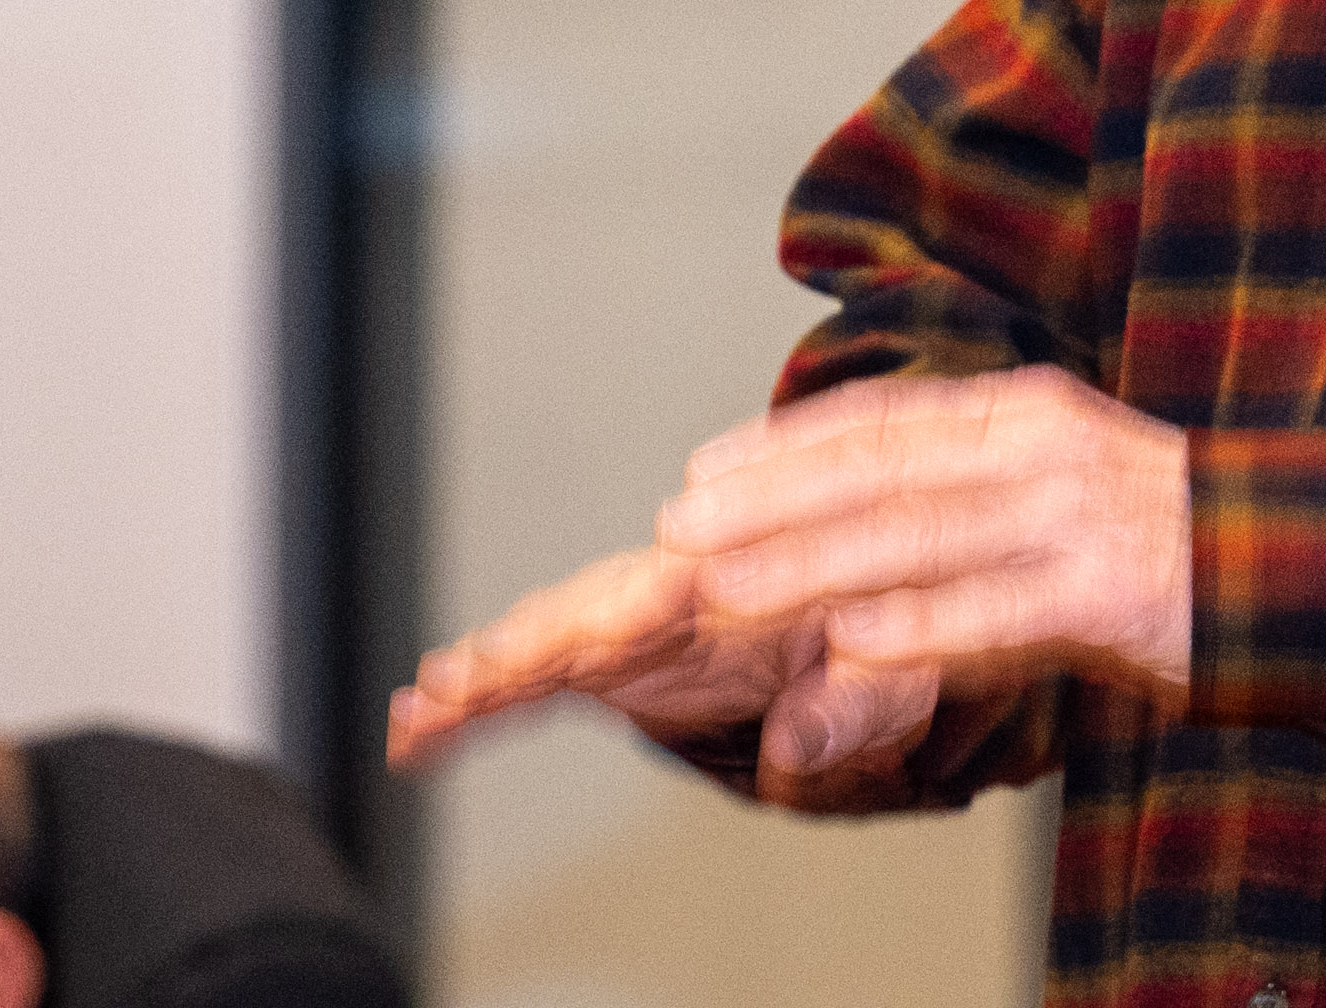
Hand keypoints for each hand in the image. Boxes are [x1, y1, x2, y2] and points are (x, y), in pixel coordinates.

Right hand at [381, 542, 936, 782]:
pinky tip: (422, 725)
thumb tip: (793, 750)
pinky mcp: (618, 649)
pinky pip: (542, 672)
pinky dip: (481, 694)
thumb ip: (859, 704)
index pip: (694, 586)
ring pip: (554, 633)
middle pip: (594, 606)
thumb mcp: (904, 670)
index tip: (575, 634)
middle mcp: (691, 584)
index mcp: (764, 575)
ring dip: (490, 668)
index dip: (638, 605)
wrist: (886, 591)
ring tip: (428, 706)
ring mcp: (645, 614)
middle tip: (464, 680)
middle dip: (528, 642)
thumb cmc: (898, 625)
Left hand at [659, 366, 1194, 709]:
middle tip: (679, 531)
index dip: (784, 444)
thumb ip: (958, 486)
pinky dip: (920, 626)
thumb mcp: (1051, 481)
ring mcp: (1077, 517)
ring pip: (920, 537)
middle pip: (882, 473)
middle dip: (769, 503)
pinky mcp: (1110, 591)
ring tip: (726, 589)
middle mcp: (1043, 448)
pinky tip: (850, 643)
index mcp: (1023, 412)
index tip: (700, 470)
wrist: (1290, 568)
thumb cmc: (1151, 534)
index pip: (883, 419)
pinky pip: (997, 611)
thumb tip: (842, 503)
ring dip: (811, 565)